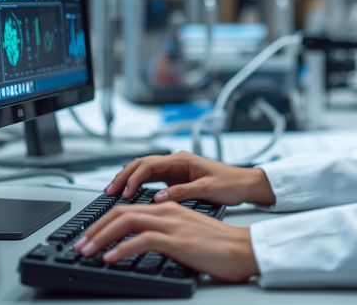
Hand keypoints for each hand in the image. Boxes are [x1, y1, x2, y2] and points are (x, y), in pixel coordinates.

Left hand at [74, 202, 258, 282]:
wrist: (244, 249)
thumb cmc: (220, 247)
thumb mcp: (187, 235)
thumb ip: (166, 234)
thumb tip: (142, 246)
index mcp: (169, 208)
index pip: (127, 209)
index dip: (103, 222)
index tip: (88, 237)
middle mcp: (168, 211)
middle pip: (121, 212)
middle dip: (95, 228)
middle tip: (79, 244)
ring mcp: (172, 224)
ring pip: (126, 221)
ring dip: (100, 237)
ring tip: (86, 251)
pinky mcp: (178, 240)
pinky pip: (141, 240)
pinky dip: (120, 248)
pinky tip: (109, 258)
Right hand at [106, 151, 275, 206]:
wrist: (246, 185)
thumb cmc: (231, 184)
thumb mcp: (207, 189)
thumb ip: (181, 192)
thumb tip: (158, 197)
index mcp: (182, 159)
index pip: (149, 165)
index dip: (133, 178)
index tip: (125, 193)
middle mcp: (177, 161)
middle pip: (142, 165)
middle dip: (124, 176)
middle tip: (109, 191)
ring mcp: (176, 170)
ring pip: (145, 171)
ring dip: (129, 180)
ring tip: (114, 193)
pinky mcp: (177, 179)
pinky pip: (153, 180)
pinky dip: (139, 186)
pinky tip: (131, 195)